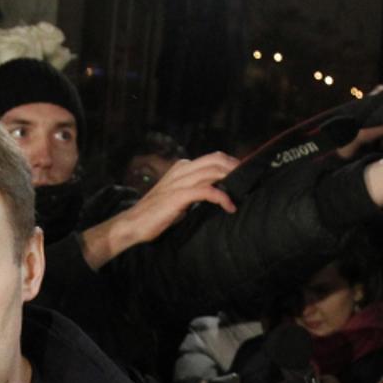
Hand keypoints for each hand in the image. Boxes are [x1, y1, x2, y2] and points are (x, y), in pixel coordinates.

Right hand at [81, 152, 239, 269]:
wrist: (133, 224)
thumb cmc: (155, 214)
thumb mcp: (178, 197)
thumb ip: (194, 191)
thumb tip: (216, 193)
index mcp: (180, 168)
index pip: (211, 158)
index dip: (230, 163)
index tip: (244, 173)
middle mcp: (180, 171)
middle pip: (215, 159)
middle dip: (235, 167)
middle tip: (249, 179)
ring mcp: (179, 182)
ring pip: (212, 171)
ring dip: (232, 179)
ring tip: (243, 190)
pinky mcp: (178, 196)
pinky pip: (206, 191)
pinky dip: (221, 197)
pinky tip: (229, 206)